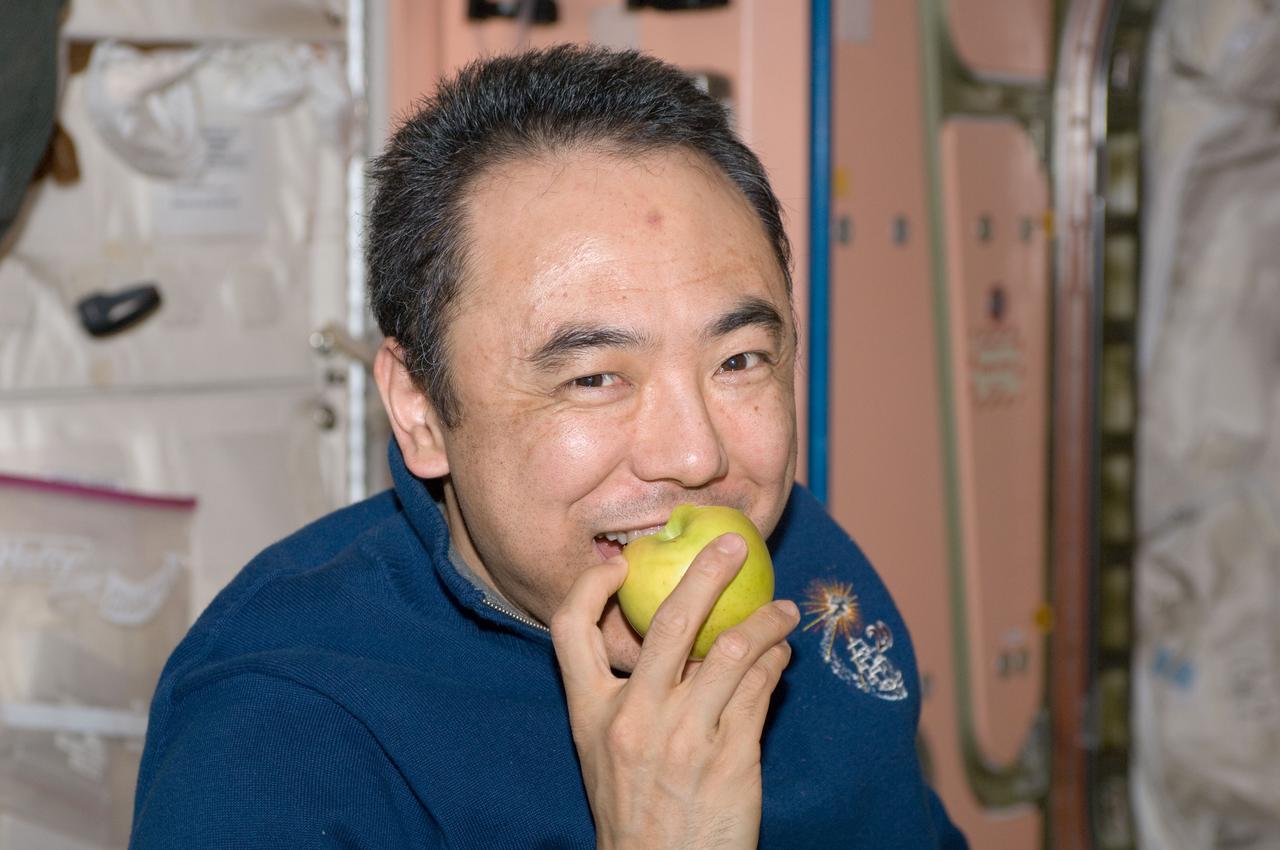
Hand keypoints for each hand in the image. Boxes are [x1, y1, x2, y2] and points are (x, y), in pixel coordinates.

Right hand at [551, 533, 798, 849]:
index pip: (569, 630)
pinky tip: (781, 655)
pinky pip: (759, 689)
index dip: (589, 586)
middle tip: (730, 545)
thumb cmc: (634, 810)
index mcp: (591, 713)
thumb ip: (628, 695)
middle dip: (706, 573)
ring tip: (781, 611)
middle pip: (668, 621)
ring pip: (731, 650)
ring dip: (764, 621)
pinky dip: (774, 662)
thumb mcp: (605, 751)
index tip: (619, 563)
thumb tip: (678, 633)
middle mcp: (634, 718)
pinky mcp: (731, 758)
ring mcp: (684, 738)